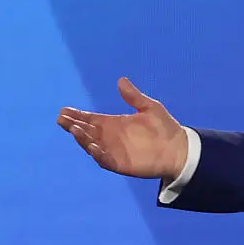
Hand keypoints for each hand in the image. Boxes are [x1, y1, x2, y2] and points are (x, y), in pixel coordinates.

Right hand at [57, 77, 187, 179]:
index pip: (90, 119)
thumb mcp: (150, 107)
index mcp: (114, 124)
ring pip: (91, 145)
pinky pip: (105, 160)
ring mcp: (114, 151)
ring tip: (74, 129)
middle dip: (73, 125)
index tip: (65, 110)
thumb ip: (134, 97)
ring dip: (82, 138)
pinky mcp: (120, 164)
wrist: (180, 149)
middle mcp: (110, 138)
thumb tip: (121, 80)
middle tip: (63, 119)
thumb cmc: (165, 128)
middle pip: (86, 132)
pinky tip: (92, 147)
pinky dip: (98, 154)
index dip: (77, 115)